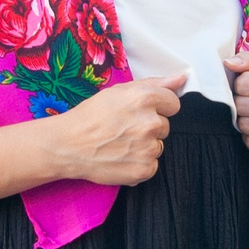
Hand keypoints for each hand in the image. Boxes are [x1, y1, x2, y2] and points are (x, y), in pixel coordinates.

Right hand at [52, 74, 183, 186]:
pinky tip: (121, 158)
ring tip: (120, 144)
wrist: (68, 145)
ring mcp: (148, 148)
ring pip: (158, 145)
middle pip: (164, 126)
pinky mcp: (144, 169)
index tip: (140, 112)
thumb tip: (181, 79)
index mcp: (145, 98)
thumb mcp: (118, 91)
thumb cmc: (90, 116)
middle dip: (148, 127)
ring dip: (144, 146)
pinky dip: (139, 163)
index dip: (157, 107)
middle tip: (124, 129)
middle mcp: (150, 122)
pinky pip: (152, 165)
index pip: (173, 103)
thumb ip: (154, 84)